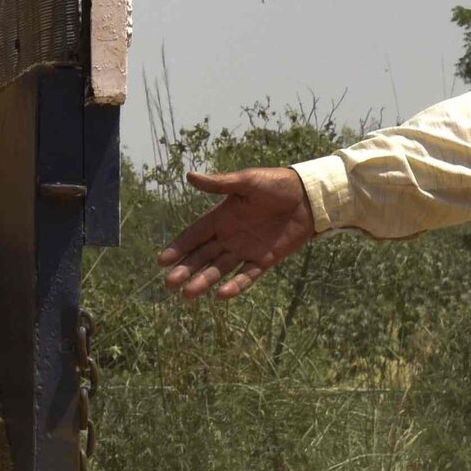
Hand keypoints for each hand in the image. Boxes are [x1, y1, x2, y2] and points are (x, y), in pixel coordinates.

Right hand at [156, 167, 315, 298]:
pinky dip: (235, 285)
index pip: (194, 235)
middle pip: (202, 256)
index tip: (162, 262)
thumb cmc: (275, 184)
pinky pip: (247, 275)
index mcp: (221, 217)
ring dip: (204, 281)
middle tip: (170, 284)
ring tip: (188, 295)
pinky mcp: (264, 260)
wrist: (308, 197)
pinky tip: (221, 295)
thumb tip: (190, 176)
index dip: (178, 248)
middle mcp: (229, 236)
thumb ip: (220, 184)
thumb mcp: (246, 182)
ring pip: (219, 269)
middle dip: (186, 269)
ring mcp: (245, 250)